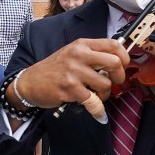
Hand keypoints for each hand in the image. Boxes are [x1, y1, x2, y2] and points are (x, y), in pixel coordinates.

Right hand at [10, 38, 128, 115]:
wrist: (30, 82)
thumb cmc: (54, 69)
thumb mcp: (72, 54)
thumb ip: (92, 55)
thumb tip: (117, 63)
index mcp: (82, 45)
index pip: (114, 44)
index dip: (124, 57)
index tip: (122, 67)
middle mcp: (79, 55)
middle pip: (114, 63)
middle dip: (119, 77)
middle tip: (114, 83)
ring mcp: (74, 71)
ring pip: (105, 84)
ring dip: (105, 94)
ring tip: (96, 95)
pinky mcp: (70, 88)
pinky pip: (93, 101)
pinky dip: (97, 109)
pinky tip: (95, 110)